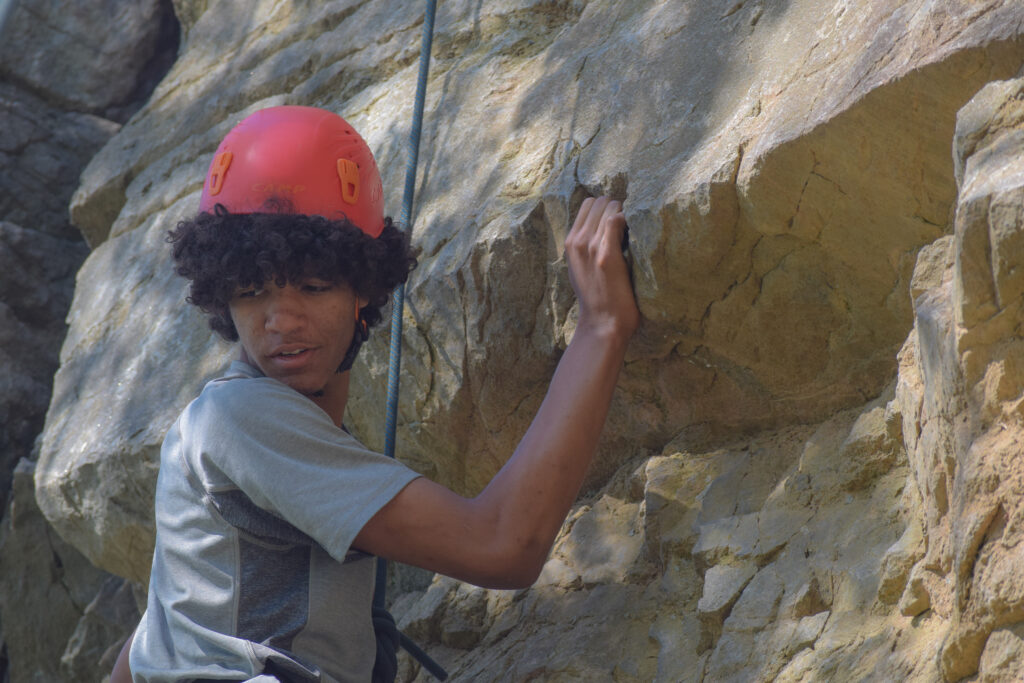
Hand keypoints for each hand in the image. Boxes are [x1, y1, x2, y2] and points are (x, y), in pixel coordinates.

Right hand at [565, 196, 639, 339]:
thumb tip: (605, 227)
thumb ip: (587, 247)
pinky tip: (636, 236)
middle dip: (617, 208)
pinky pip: (616, 219)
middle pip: (600, 201)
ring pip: (610, 206)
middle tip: (629, 227)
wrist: (602, 324)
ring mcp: (590, 246)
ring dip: (625, 214)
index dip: (607, 208)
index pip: (589, 203)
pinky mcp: (607, 254)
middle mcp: (577, 241)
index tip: (620, 221)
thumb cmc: (599, 297)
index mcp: (570, 243)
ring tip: (634, 233)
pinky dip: (629, 221)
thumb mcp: (582, 268)